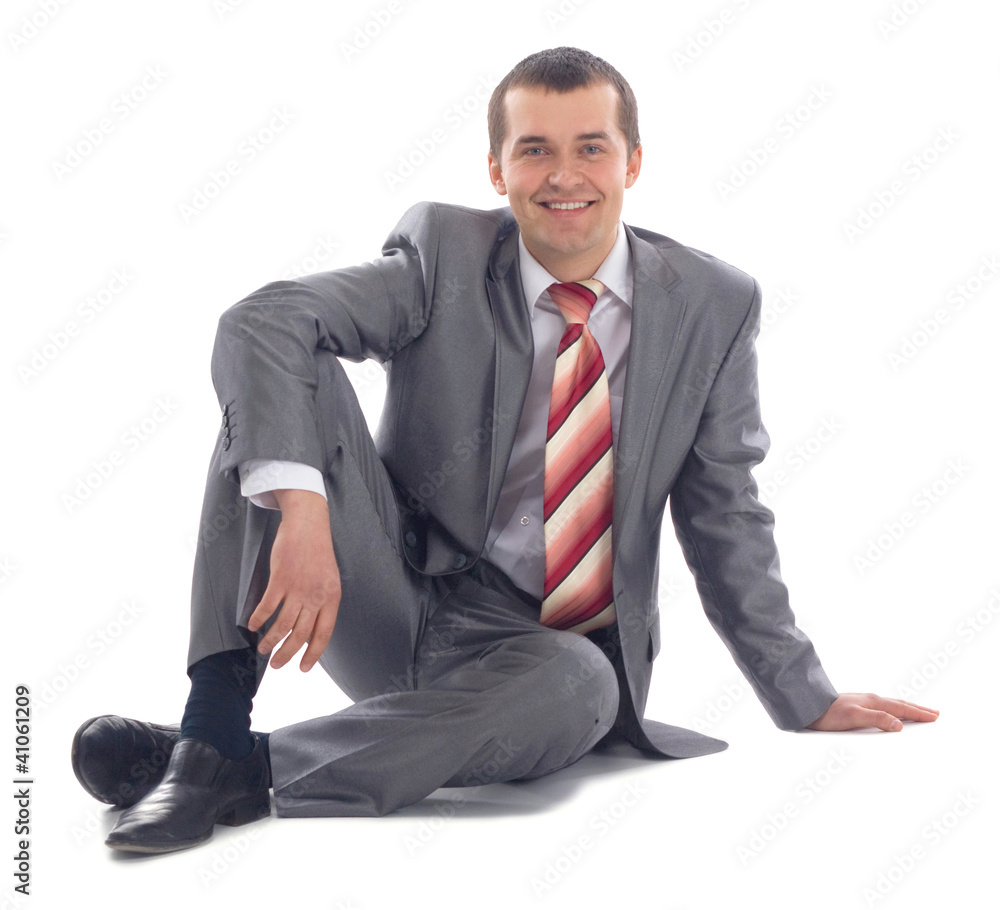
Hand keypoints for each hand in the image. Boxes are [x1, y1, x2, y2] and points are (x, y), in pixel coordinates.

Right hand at [247, 489, 340, 670]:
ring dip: (271, 641)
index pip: (323, 634)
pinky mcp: (280, 579)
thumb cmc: (318, 552)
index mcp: (332, 598)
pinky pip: (267, 606)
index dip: (313, 653)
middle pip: (300, 634)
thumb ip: (323, 602)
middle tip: (276, 665)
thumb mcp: (329, 579)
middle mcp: (316, 596)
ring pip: (282, 625)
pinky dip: (258, 619)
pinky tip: (253, 626)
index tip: (303, 668)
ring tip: (263, 649)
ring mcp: (298, 588)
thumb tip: (312, 626)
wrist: (309, 524)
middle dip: (287, 653)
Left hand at [807, 693, 938, 731]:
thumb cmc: (829, 714)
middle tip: (934, 713)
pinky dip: (894, 709)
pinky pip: (883, 707)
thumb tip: (900, 724)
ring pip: (892, 704)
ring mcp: (864, 701)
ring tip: (918, 711)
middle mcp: (871, 699)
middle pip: (900, 704)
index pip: (902, 708)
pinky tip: (891, 712)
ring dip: (907, 708)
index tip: (935, 716)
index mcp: (874, 702)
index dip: (919, 713)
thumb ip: (877, 718)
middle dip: (918, 709)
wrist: (810, 707)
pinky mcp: (857, 705)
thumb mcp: (855, 717)